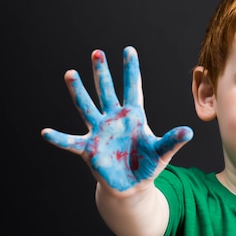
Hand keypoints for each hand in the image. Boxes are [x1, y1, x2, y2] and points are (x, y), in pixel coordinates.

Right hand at [41, 46, 192, 191]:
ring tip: (71, 74)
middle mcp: (114, 119)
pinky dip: (59, 138)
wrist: (132, 185)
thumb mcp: (162, 152)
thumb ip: (173, 140)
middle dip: (102, 73)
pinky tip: (46, 132)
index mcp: (133, 117)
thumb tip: (189, 131)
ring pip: (87, 107)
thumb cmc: (147, 166)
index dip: (131, 70)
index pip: (133, 89)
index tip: (129, 50)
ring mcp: (100, 132)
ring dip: (79, 91)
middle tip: (97, 53)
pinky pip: (71, 142)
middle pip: (107, 92)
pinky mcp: (89, 148)